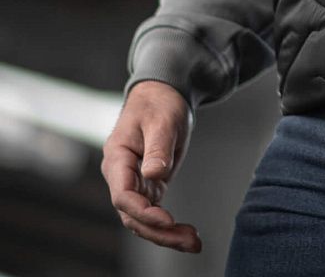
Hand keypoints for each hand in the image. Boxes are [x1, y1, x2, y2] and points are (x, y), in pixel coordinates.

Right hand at [101, 80, 201, 252]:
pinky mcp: (149, 186)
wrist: (162, 95)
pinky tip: (187, 233)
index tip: (168, 220)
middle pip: (133, 215)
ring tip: (194, 243)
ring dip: (166, 235)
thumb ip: (157, 147)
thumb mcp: (163, 120)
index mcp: (117, 159)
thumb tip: (154, 174)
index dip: (143, 212)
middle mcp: (121, 176)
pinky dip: (169, 225)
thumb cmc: (159, 103)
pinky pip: (154, 213)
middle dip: (159, 232)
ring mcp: (134, 183)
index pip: (122, 195)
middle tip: (190, 241)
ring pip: (143, 220)